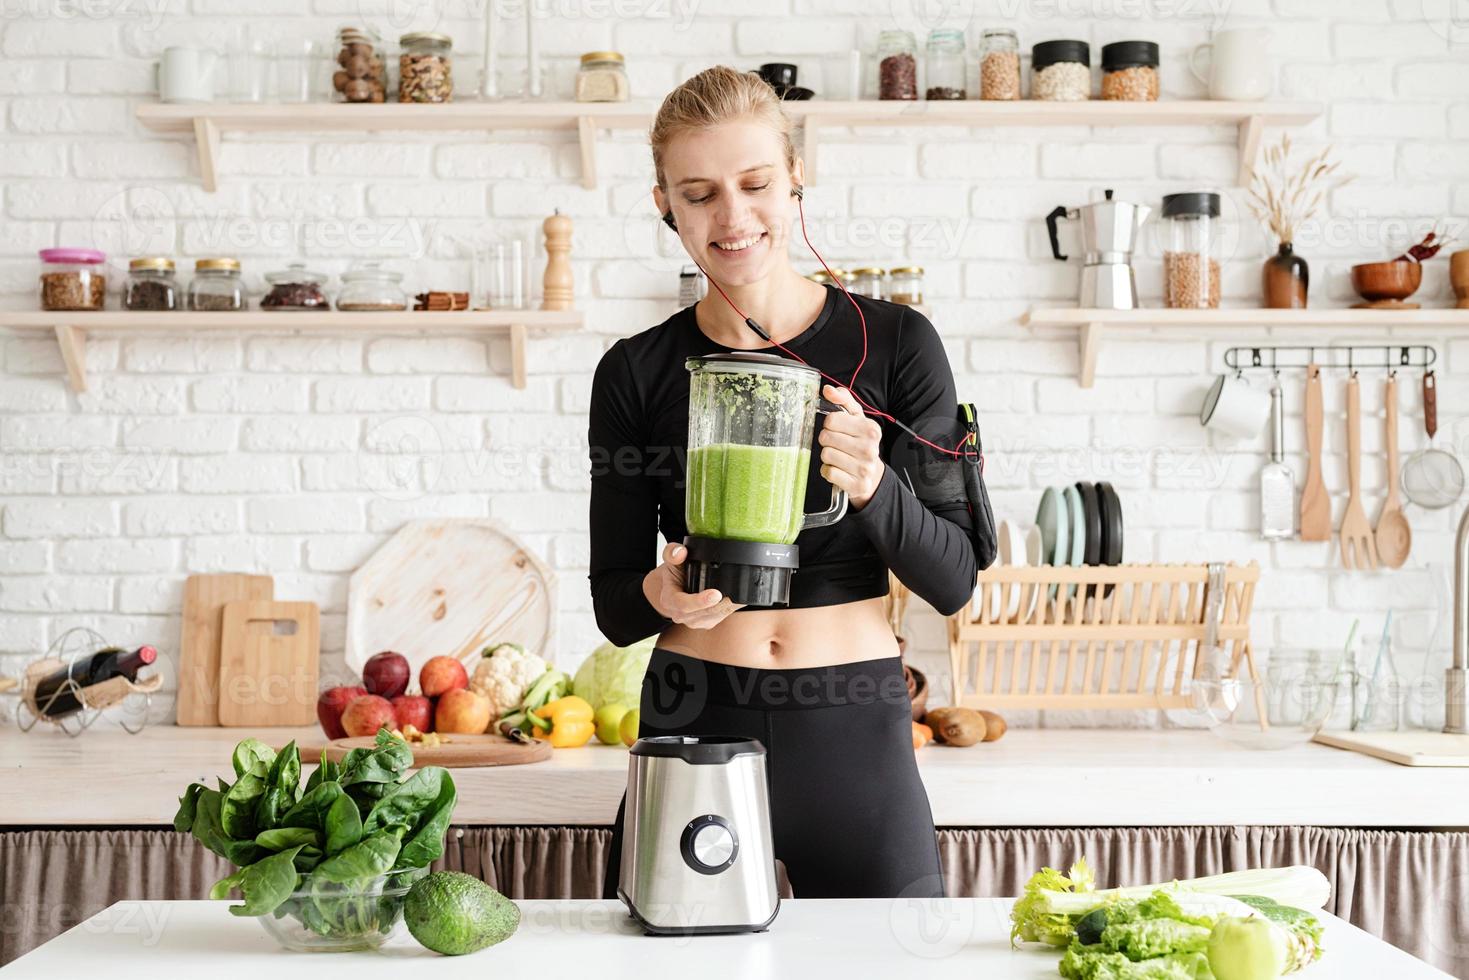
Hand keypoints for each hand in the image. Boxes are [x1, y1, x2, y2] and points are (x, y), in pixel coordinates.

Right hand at [643, 541, 745, 628]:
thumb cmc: (674, 574)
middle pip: (703, 612)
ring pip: (715, 616)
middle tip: (734, 594)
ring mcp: (694, 621)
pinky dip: (731, 608)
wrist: (672, 589)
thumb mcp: (670, 560)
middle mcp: (680, 615)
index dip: (700, 601)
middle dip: (720, 604)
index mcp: (669, 600)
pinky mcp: (706, 623)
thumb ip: (673, 553)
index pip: (683, 605)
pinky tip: (738, 598)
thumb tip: (681, 552)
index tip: (716, 595)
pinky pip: (721, 617)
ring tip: (739, 595)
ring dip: (728, 606)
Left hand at [819, 384, 883, 510]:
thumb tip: (828, 389)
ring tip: (839, 457)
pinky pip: (828, 472)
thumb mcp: (855, 418)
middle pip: (826, 438)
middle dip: (827, 441)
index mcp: (870, 429)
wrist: (871, 474)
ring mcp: (864, 468)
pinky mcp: (856, 484)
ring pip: (826, 455)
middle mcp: (870, 448)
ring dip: (827, 457)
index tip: (837, 429)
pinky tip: (838, 469)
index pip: (832, 420)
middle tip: (837, 444)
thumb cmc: (860, 442)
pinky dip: (828, 471)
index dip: (829, 424)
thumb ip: (842, 400)